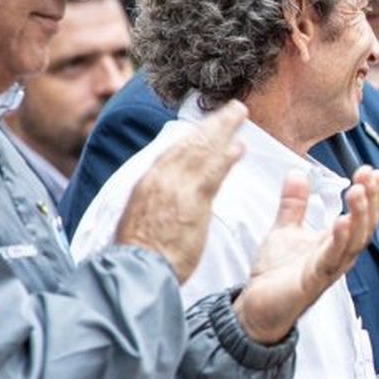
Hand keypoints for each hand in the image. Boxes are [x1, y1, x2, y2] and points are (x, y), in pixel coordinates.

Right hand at [115, 101, 247, 281]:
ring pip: (202, 150)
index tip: (209, 123)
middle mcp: (160, 178)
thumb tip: (168, 194)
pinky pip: (212, 173)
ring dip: (223, 129)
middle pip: (190, 143)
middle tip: (233, 108)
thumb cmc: (141, 252)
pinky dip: (226, 157)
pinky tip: (240, 147)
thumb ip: (157, 200)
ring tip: (240, 115)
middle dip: (213, 123)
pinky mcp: (192, 201)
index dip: (195, 134)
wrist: (138, 269)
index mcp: (147, 182)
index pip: (174, 150)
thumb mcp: (141, 217)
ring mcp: (176, 187)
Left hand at [234, 165, 378, 344]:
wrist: (257, 307)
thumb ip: (294, 204)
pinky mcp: (313, 281)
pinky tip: (343, 221)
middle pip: (365, 227)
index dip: (369, 194)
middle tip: (371, 175)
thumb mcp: (284, 230)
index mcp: (334, 243)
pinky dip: (340, 240)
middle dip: (372, 200)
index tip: (370, 170)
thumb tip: (297, 173)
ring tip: (359, 191)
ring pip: (355, 242)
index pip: (360, 215)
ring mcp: (328, 269)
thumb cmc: (276, 275)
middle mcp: (337, 256)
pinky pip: (332, 259)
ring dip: (360, 216)